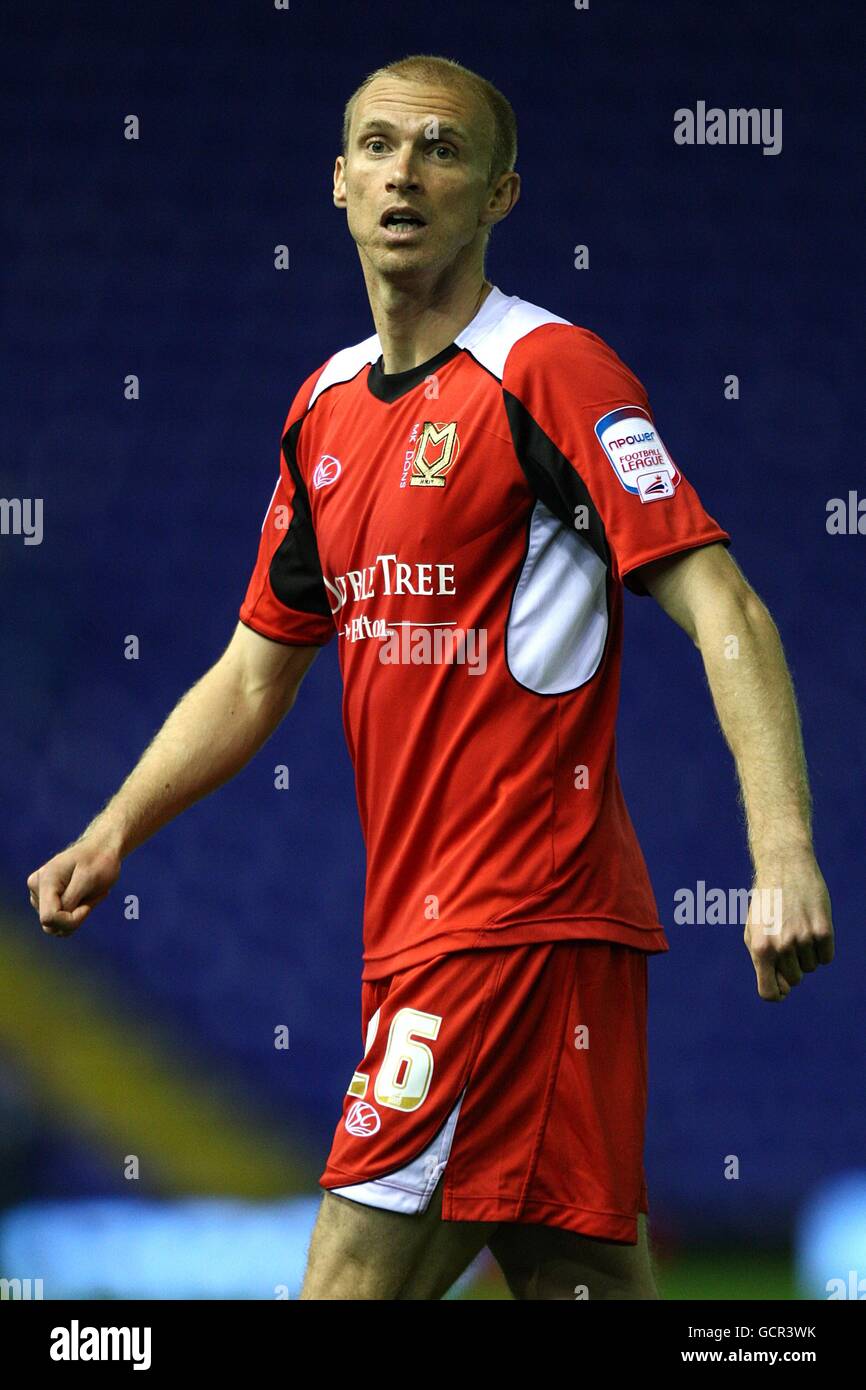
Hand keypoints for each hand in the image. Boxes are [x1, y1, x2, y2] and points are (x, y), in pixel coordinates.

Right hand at [27, 838, 121, 936]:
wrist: (101, 848)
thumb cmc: (99, 861)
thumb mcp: (89, 879)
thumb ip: (70, 900)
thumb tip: (49, 921)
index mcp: (45, 880)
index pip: (49, 918)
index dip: (71, 919)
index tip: (87, 907)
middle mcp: (36, 887)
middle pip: (51, 924)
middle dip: (76, 916)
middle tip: (93, 896)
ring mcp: (39, 894)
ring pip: (56, 924)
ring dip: (77, 914)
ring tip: (89, 894)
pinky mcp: (45, 899)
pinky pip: (59, 920)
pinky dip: (75, 913)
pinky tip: (85, 896)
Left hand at [743, 852, 833, 1000]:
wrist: (784, 867)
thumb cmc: (766, 903)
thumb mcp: (754, 930)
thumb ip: (763, 961)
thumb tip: (783, 988)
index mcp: (760, 948)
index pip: (769, 992)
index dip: (777, 994)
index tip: (781, 990)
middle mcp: (782, 946)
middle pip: (794, 981)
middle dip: (791, 967)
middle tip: (787, 942)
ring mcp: (804, 938)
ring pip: (811, 968)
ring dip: (806, 955)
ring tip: (797, 929)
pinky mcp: (824, 930)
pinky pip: (827, 957)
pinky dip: (822, 949)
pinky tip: (812, 928)